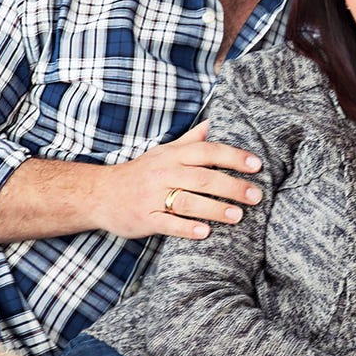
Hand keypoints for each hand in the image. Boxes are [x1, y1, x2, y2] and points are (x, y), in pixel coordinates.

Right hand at [96, 122, 263, 240]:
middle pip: (203, 178)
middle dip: (232, 186)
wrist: (98, 193)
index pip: (207, 151)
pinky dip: (187, 228)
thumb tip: (214, 123)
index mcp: (172, 156)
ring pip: (188, 201)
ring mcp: (152, 196)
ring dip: (215, 209)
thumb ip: (189, 141)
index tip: (257, 165)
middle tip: (256, 196)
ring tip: (238, 216)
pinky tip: (206, 232)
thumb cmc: (139, 173)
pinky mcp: (144, 218)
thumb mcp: (162, 152)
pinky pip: (168, 223)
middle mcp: (164, 173)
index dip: (233, 157)